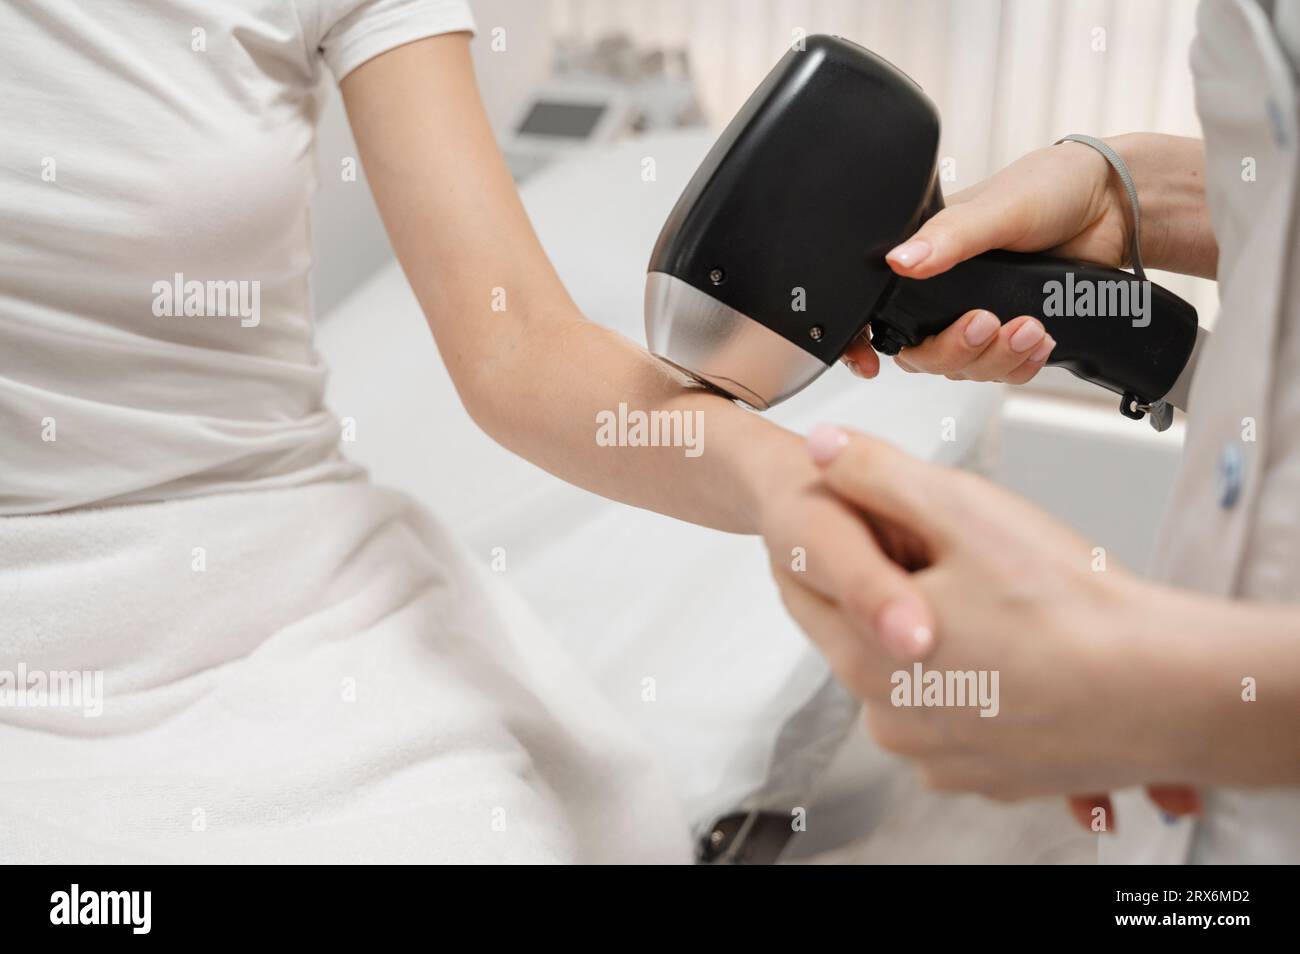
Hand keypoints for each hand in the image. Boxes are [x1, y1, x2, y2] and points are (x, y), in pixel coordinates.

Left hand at [776, 425, 1197, 825]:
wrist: (1166, 694)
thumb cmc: (1066, 606)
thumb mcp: (960, 509)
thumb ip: (877, 473)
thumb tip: (822, 448)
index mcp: (863, 656)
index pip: (807, 586)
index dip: (834, 540)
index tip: (859, 519)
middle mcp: (888, 719)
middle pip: (860, 634)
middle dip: (890, 593)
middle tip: (950, 559)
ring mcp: (938, 757)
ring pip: (911, 679)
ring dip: (933, 645)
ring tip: (996, 609)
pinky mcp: (988, 779)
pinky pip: (962, 720)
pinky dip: (980, 690)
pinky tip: (1021, 659)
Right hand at [842, 139, 1127, 383]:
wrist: (1115, 206)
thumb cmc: (1051, 188)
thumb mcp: (996, 208)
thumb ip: (949, 237)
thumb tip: (901, 259)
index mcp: (925, 259)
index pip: (879, 311)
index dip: (864, 343)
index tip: (869, 364)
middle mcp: (944, 294)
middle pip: (922, 352)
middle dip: (954, 349)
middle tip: (984, 323)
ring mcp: (978, 316)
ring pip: (963, 367)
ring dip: (994, 357)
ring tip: (1030, 327)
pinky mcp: (1012, 334)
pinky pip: (1002, 370)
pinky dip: (1019, 364)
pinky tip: (1039, 341)